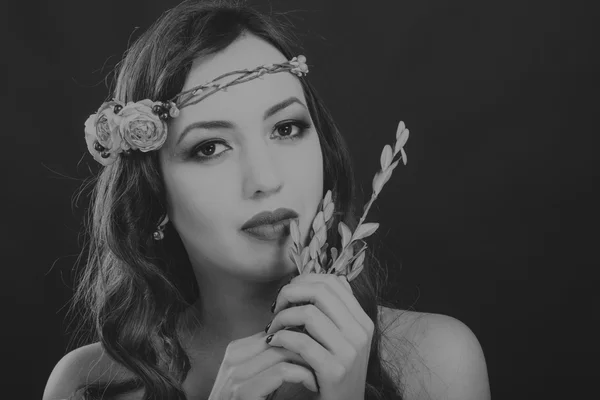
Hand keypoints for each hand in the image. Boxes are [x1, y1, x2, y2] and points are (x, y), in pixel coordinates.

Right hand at [207, 331, 318, 399]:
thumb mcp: (263, 377)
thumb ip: (273, 356)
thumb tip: (302, 332)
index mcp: (236, 351)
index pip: (274, 330)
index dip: (299, 337)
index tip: (318, 348)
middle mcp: (232, 359)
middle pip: (279, 338)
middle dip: (306, 346)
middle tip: (325, 357)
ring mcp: (235, 376)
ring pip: (282, 351)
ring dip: (308, 361)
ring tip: (321, 372)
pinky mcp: (243, 392)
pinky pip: (282, 371)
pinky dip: (303, 375)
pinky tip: (312, 384)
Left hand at [266, 273, 373, 399]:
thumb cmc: (332, 372)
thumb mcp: (341, 339)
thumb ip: (331, 312)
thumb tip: (311, 282)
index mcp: (362, 320)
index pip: (334, 282)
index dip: (305, 280)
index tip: (289, 293)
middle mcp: (360, 332)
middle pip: (320, 291)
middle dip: (290, 293)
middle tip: (276, 307)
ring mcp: (349, 352)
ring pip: (309, 313)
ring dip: (282, 317)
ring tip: (273, 328)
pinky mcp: (334, 370)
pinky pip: (302, 341)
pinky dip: (282, 338)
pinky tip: (274, 342)